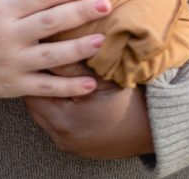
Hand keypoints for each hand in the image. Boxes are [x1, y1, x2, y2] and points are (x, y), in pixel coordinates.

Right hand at [0, 0, 112, 99]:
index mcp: (2, 11)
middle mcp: (8, 36)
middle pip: (49, 22)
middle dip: (79, 12)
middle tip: (106, 4)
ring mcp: (12, 63)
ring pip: (50, 56)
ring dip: (77, 49)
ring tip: (101, 41)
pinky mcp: (15, 86)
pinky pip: (45, 88)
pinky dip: (67, 87)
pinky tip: (90, 84)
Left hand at [24, 64, 154, 158]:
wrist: (155, 129)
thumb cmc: (131, 100)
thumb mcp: (101, 77)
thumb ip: (72, 62)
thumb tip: (47, 42)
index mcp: (64, 120)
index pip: (33, 90)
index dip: (35, 69)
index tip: (38, 52)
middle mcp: (61, 136)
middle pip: (35, 104)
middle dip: (38, 83)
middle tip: (42, 61)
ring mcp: (68, 144)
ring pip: (43, 115)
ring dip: (47, 96)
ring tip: (53, 76)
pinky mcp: (75, 147)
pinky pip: (55, 125)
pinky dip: (56, 109)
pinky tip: (65, 94)